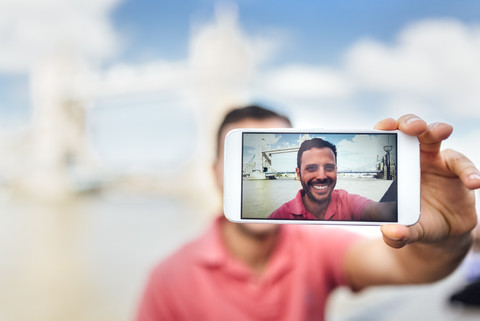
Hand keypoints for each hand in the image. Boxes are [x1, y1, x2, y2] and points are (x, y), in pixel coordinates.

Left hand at [374, 114, 479, 248]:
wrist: (442, 234)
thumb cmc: (417, 224)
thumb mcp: (408, 231)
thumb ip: (397, 235)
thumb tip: (390, 233)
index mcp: (396, 167)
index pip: (388, 143)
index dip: (386, 130)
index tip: (383, 127)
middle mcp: (415, 158)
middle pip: (412, 131)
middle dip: (411, 123)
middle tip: (412, 127)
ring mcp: (438, 161)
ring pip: (437, 137)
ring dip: (438, 129)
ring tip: (443, 130)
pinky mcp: (459, 171)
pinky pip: (464, 166)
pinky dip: (470, 172)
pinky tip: (474, 182)